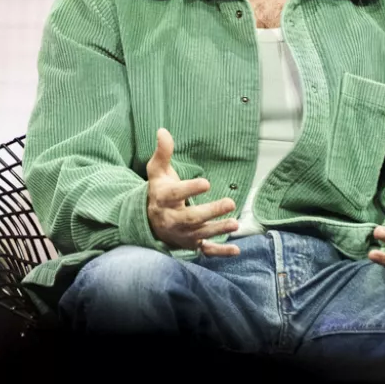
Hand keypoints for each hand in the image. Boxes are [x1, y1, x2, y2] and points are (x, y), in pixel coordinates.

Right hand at [145, 126, 238, 255]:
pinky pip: (205, 251)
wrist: (148, 221)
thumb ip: (163, 153)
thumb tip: (163, 130)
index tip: (206, 182)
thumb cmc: (158, 191)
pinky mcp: (191, 244)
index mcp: (164, 199)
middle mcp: (172, 219)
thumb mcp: (157, 171)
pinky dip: (220, 253)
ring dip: (218, 230)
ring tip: (235, 223)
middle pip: (191, 218)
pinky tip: (236, 250)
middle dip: (210, 212)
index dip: (190, 189)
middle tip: (230, 202)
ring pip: (200, 234)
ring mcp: (182, 235)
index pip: (176, 194)